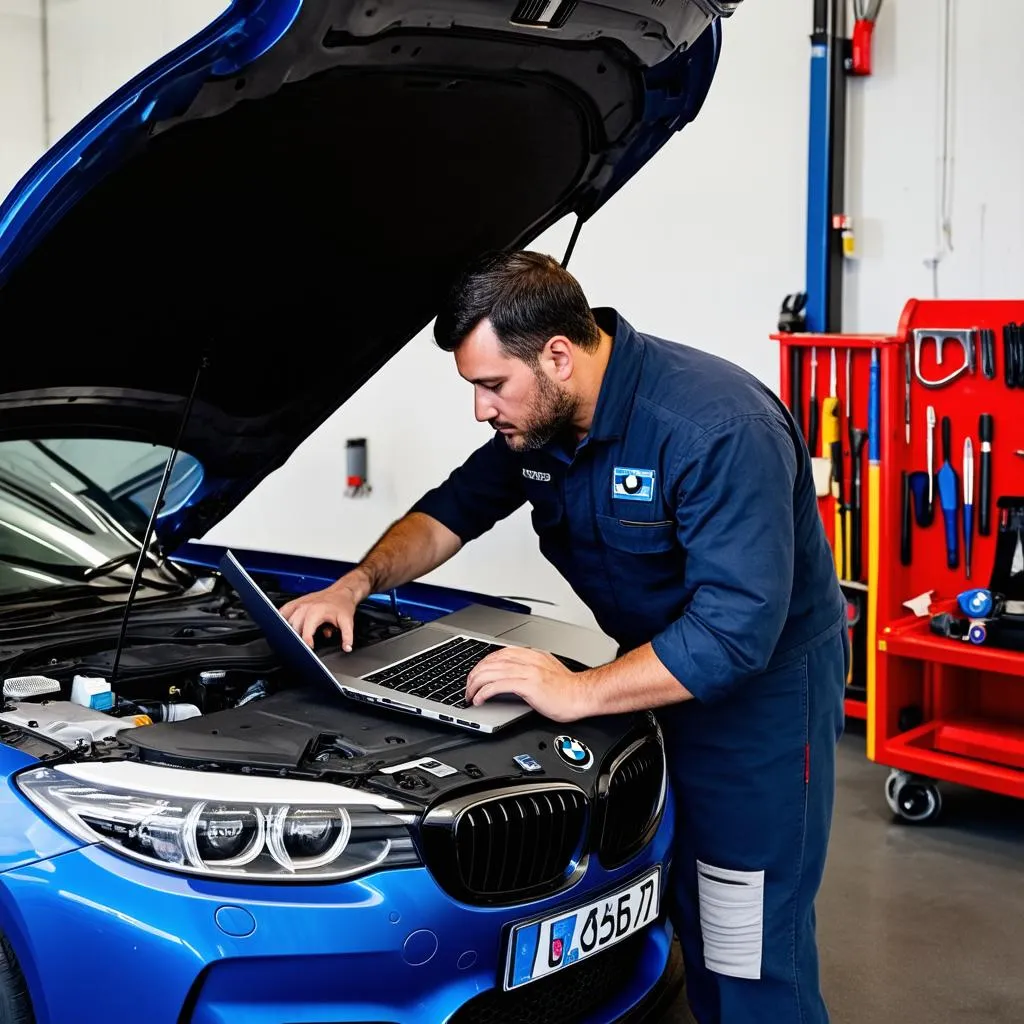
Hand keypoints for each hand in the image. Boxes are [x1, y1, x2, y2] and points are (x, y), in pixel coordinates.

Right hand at [278, 575, 365, 650]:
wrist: (342, 591)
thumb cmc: (343, 605)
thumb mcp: (347, 621)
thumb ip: (347, 636)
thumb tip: (347, 648)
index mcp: (316, 611)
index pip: (306, 630)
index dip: (306, 641)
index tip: (308, 648)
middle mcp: (306, 607)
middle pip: (294, 627)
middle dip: (296, 638)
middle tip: (300, 648)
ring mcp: (300, 604)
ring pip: (287, 620)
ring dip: (289, 630)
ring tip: (292, 640)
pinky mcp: (298, 602)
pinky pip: (284, 610)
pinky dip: (282, 618)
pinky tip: (282, 626)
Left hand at [466, 647, 589, 722]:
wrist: (582, 695)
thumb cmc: (567, 689)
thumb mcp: (545, 671)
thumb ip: (529, 668)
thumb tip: (512, 675)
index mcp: (531, 654)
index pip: (498, 654)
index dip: (482, 664)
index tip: (475, 675)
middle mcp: (527, 659)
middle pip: (491, 661)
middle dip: (474, 675)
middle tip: (468, 688)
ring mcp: (527, 671)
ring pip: (491, 672)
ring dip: (475, 684)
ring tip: (470, 695)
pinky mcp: (527, 685)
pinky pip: (498, 685)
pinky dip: (484, 692)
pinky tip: (480, 699)